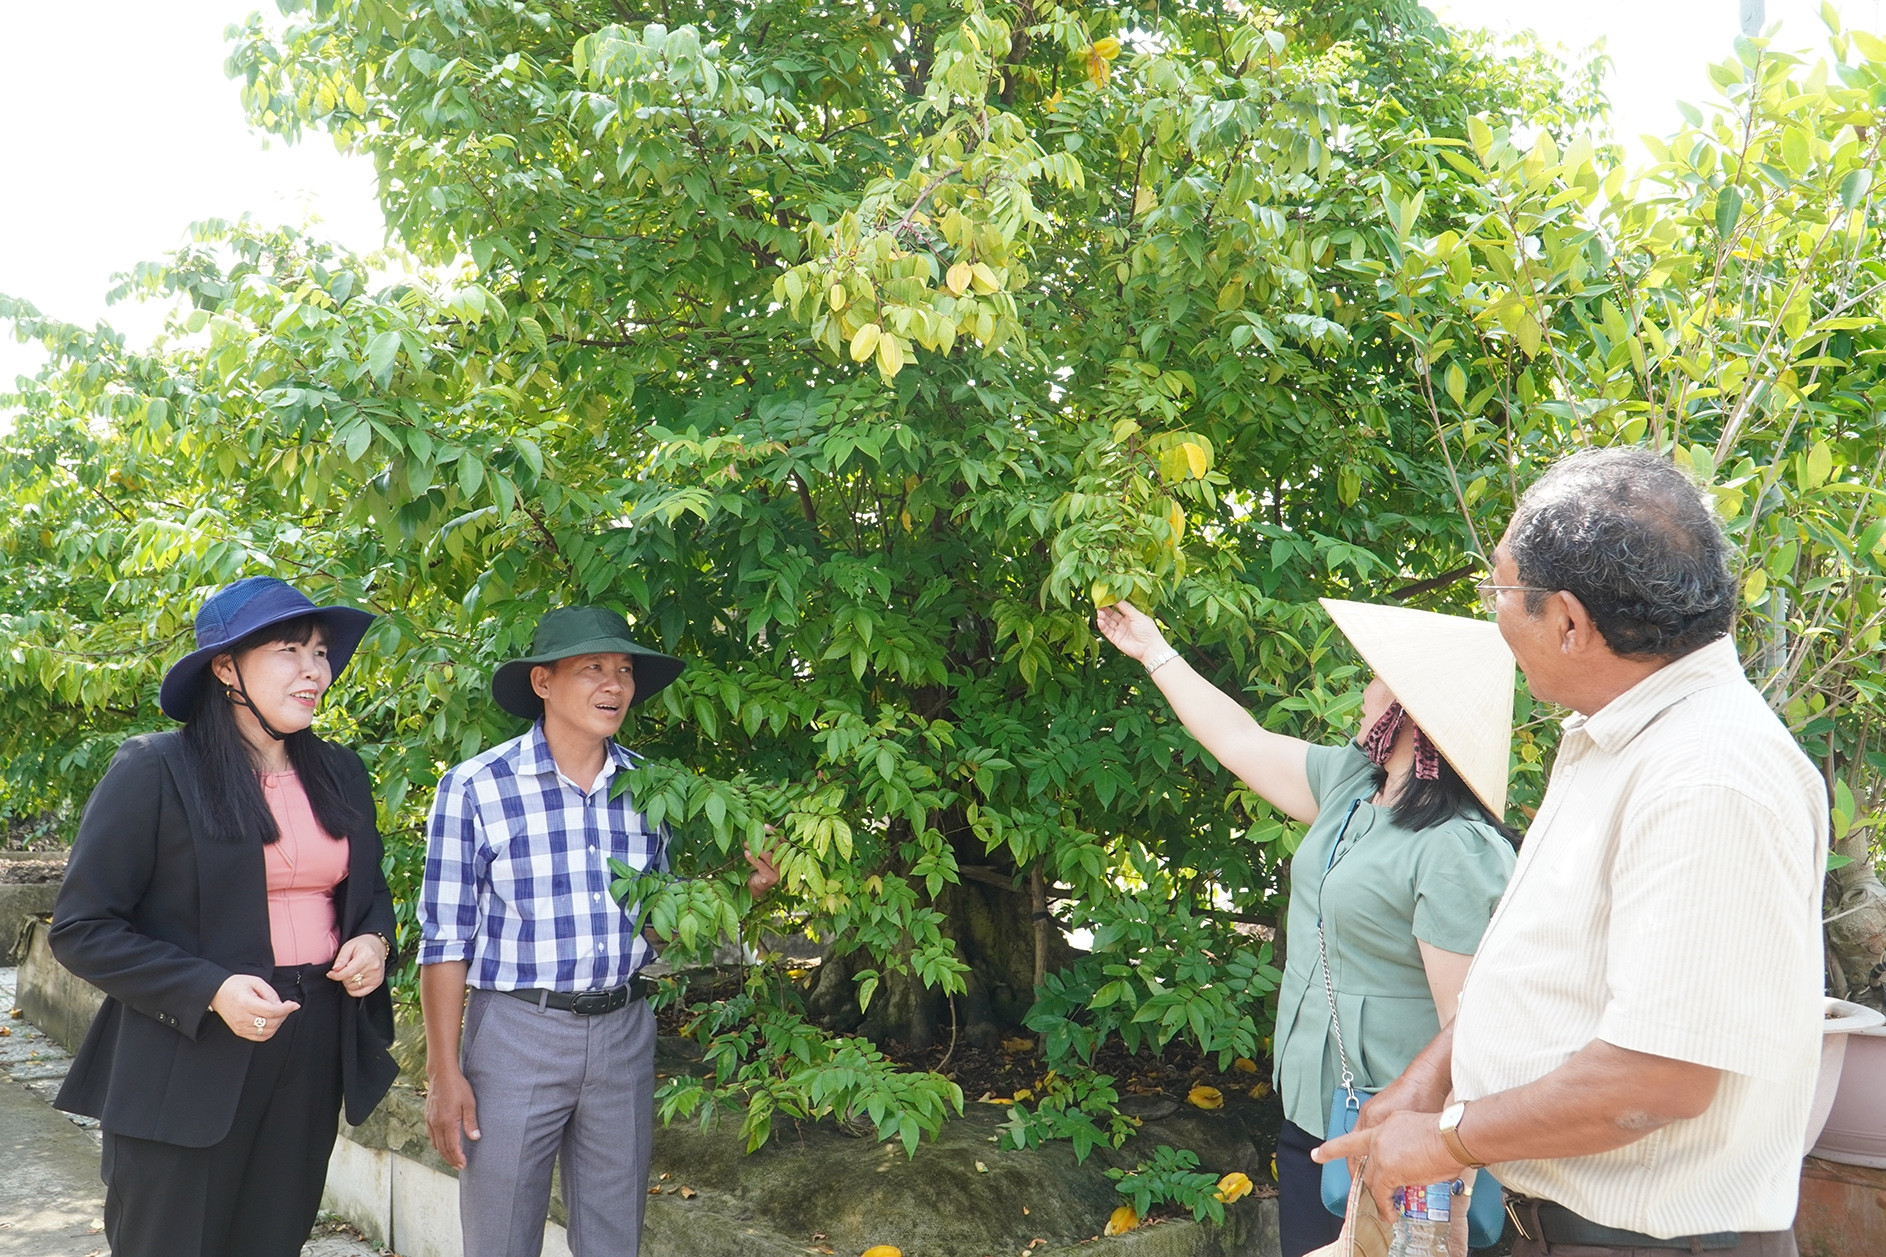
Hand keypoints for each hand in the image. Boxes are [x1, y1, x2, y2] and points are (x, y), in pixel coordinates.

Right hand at [211, 973, 299, 1041]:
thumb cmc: (235, 985)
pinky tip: (271, 1021)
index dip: (286, 1009)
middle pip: (271, 1023)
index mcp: (246, 1003)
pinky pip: (260, 1037)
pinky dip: (269, 1031)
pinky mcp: (239, 1032)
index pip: (271, 1011)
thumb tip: (281, 1004)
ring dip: (278, 1023)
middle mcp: (242, 1018)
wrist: (217, 993)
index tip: (294, 1005)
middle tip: (286, 1007)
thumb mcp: (255, 982)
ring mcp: (240, 1027)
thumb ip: (270, 993)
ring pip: (267, 1032)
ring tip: (278, 1013)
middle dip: (284, 1015)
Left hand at [329, 932, 388, 996]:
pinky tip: (355, 981)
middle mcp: (374, 967)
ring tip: (352, 972)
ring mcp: (376, 976)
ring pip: (353, 987)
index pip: (347, 973)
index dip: (335, 975)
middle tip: (345, 969)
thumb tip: (335, 970)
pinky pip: (360, 993)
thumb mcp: (349, 946)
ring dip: (348, 982)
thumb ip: (341, 958)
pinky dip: (354, 989)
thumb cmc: (363, 946)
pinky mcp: (377, 982)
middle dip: (342, 977)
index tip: (330, 973)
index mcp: (367, 956)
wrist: (378, 946)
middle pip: (349, 981)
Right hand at [425, 1068, 480, 1169]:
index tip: (464, 1165)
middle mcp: (436, 1124)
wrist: (442, 1074)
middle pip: (442, 1149)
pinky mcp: (428, 1116)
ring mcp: (430, 1120)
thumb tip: (475, 1138)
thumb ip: (471, 1122)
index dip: (458, 1157)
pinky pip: (431, 1135)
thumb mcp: (469, 1103)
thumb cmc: (458, 1087)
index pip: (452, 1146)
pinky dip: (437, 1144)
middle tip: (460, 1166)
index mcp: (447, 1122)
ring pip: (435, 1143)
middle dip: (451, 1159)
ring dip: (444, 1153)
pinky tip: (443, 1145)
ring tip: (453, 1159)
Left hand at [745, 826, 782, 899]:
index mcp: (787, 856)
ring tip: (746, 843)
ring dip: (757, 848)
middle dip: (765, 839)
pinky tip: (746, 853)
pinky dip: (753, 859)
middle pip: (778, 847)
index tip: (764, 825)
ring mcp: (779, 872)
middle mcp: (786, 864)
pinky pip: (762, 866)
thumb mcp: (764, 854)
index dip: (774, 833)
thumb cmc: (759, 867)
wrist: (754, 886)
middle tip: (754, 833)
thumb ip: (766, 844)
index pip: (783, 841)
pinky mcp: (771, 878)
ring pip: (769, 856)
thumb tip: (759, 827)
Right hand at [1094, 600, 1168, 663]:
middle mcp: (1125, 623)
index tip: (1106, 598)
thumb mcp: (1137, 615)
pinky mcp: (1116, 640)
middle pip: (1112, 615)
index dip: (1113, 603)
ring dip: (1103, 617)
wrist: (1149, 648)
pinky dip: (1103, 626)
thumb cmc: (1148, 631)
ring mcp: (1120, 631)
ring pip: (1108, 623)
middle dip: (1105, 610)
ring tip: (1099, 613)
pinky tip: (1100, 621)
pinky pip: (1107, 632)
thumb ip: (1126, 607)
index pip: (1120, 608)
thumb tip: (1118, 598)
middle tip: (1099, 605)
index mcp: (1132, 616)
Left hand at [1315, 1108, 1462, 1221]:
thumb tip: (1408, 1157)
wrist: (1451, 1133)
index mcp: (1384, 1123)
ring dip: (1379, 1196)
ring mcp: (1380, 1152)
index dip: (1334, 1148)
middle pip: (1363, 1163)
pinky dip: (1385, 1205)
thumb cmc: (1445, 1130)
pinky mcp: (1387, 1169)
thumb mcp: (1415, 1126)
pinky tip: (1390, 1213)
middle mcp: (1377, 1135)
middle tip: (1376, 1195)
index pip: (1356, 1137)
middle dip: (1366, 1181)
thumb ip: (1403, 1140)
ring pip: (1371, 1179)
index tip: (1317, 1154)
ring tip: (1387, 1210)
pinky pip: (1381, 1192)